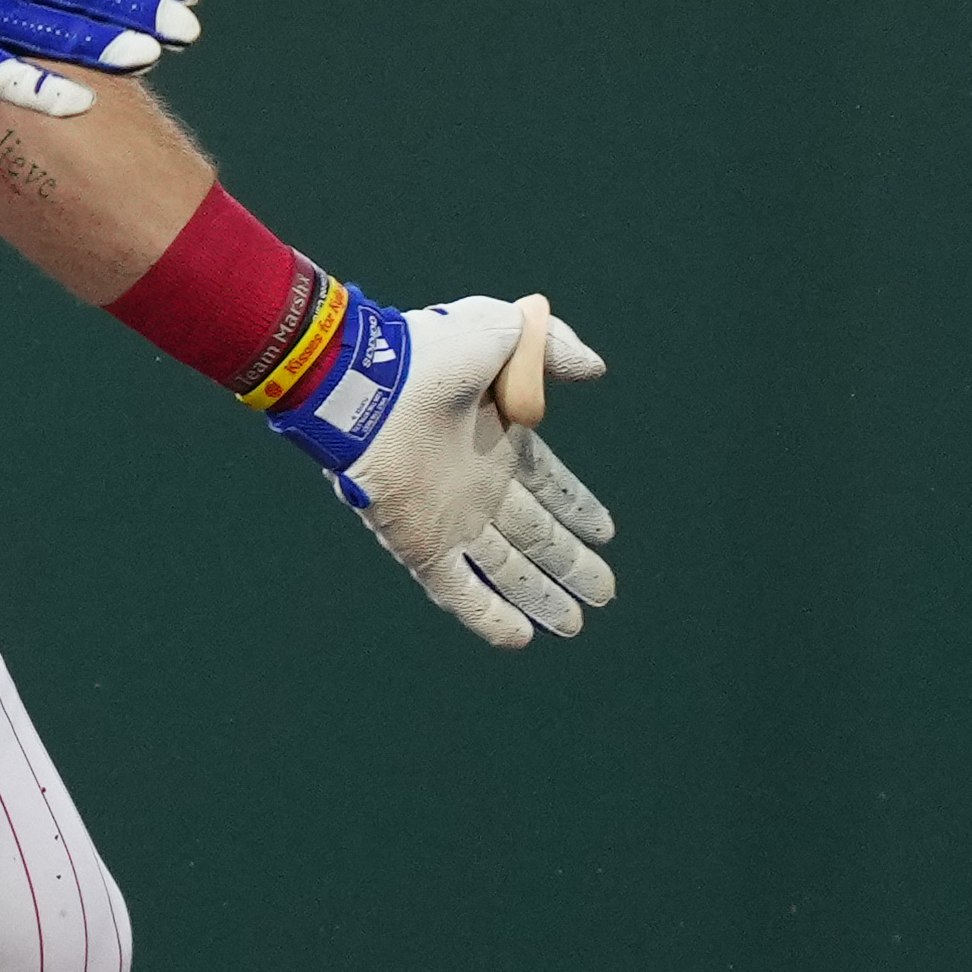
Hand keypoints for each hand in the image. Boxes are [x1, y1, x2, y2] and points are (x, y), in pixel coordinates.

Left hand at [277, 291, 616, 648]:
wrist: (366, 384)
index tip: (606, 534)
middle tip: (602, 594)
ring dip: (539, 598)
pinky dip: (487, 616)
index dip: (577, 510)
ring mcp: (450, 519)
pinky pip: (457, 591)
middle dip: (569, 566)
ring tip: (571, 626)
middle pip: (535, 537)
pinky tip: (518, 639)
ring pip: (505, 570)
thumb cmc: (428, 353)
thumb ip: (554, 350)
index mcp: (497, 442)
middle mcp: (477, 487)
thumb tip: (597, 370)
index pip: (548, 487)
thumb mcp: (504, 332)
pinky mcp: (422, 544)